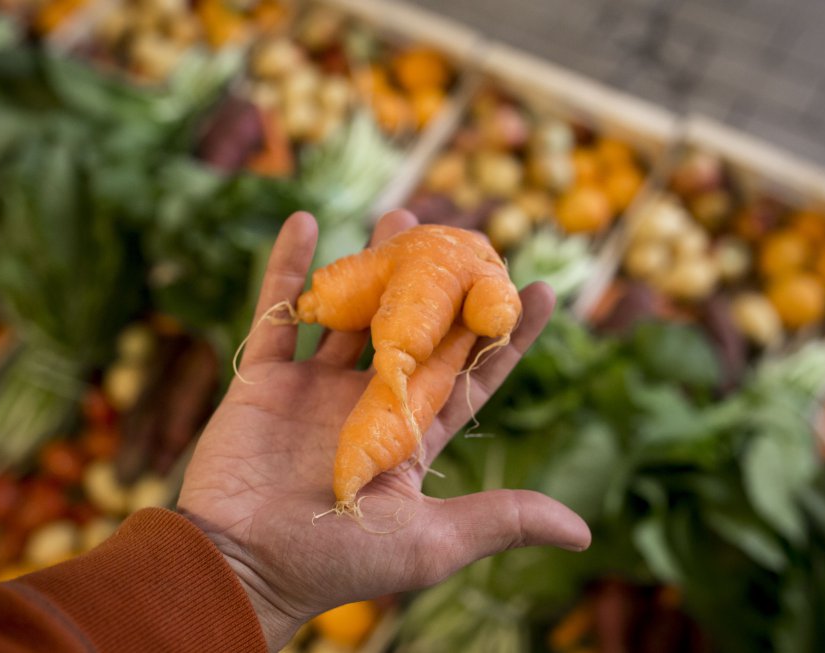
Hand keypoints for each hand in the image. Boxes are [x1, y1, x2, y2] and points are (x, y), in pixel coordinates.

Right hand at [177, 210, 590, 650]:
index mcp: (411, 436)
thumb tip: (582, 533)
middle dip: (442, 281)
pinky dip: (288, 269)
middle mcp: (368, 403)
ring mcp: (316, 389)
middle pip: (416, 328)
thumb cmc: (337, 562)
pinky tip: (304, 220)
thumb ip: (500, 519)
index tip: (543, 289)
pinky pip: (279, 314)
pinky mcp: (266, 381)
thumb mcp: (430, 541)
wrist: (241, 565)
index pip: (473, 376)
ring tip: (402, 212)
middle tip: (467, 234)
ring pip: (354, 311)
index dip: (508, 336)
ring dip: (373, 261)